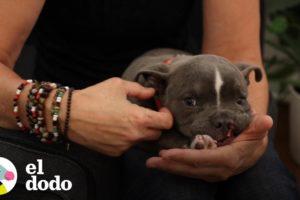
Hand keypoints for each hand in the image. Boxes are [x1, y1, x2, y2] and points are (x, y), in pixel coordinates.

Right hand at [66, 78, 172, 155]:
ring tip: (126, 120)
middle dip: (155, 124)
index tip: (161, 110)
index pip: (166, 123)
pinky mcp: (114, 152)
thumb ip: (139, 90)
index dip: (167, 115)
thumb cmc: (94, 97)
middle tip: (145, 114)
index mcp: (139, 118)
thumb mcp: (118, 86)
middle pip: (157, 134)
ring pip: (141, 140)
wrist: (69, 115)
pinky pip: (128, 146)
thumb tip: (151, 93)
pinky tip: (114, 129)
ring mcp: (124, 146)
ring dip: (140, 131)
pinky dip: (126, 138)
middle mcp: (134, 136)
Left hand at [146, 114, 272, 181]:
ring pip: (187, 172)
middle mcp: (218, 169)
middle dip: (170, 164)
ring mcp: (212, 172)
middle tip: (152, 160)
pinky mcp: (207, 171)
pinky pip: (189, 171)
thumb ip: (258, 126)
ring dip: (169, 167)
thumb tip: (265, 120)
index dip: (184, 157)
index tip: (167, 153)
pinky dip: (176, 167)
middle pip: (190, 168)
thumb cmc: (253, 136)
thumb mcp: (257, 130)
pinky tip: (163, 163)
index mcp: (228, 158)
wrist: (255, 149)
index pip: (202, 159)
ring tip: (152, 163)